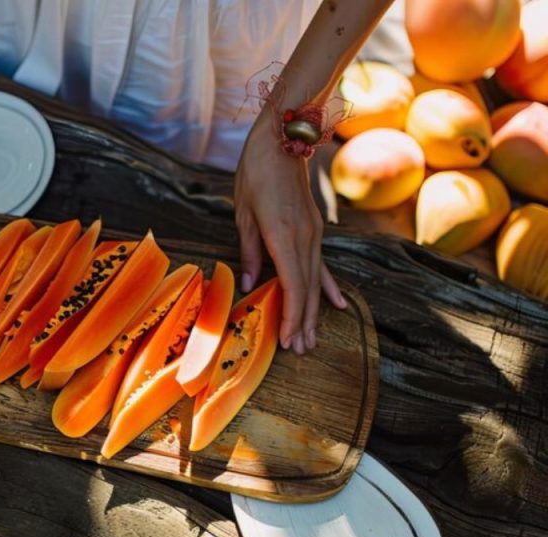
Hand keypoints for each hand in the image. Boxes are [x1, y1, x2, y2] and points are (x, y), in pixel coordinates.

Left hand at [234, 122, 346, 354]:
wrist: (283, 140)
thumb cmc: (255, 173)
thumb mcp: (243, 213)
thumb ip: (249, 251)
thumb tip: (248, 284)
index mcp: (283, 236)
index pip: (292, 285)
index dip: (291, 316)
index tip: (287, 340)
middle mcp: (305, 238)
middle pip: (306, 289)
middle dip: (302, 322)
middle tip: (299, 351)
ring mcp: (314, 233)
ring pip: (315, 280)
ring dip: (313, 311)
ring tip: (311, 339)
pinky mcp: (316, 229)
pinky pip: (323, 264)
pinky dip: (328, 286)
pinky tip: (338, 305)